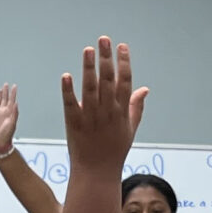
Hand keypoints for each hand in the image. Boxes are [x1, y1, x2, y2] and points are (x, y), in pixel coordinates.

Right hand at [0, 83, 19, 156]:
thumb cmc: (6, 135)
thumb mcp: (12, 123)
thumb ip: (14, 113)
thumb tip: (16, 103)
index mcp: (9, 113)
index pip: (12, 100)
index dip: (13, 93)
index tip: (14, 86)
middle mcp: (3, 112)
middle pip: (5, 99)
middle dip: (6, 92)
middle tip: (6, 84)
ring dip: (0, 96)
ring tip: (1, 89)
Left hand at [59, 38, 147, 169]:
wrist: (97, 173)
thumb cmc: (115, 151)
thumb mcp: (130, 129)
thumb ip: (136, 107)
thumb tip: (145, 88)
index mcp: (121, 112)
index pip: (125, 82)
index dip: (124, 63)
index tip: (121, 46)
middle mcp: (107, 112)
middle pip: (108, 80)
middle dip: (107, 59)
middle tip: (104, 39)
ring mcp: (91, 117)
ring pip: (90, 89)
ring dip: (89, 68)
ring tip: (88, 49)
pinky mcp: (74, 123)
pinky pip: (71, 104)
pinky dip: (68, 90)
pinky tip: (66, 76)